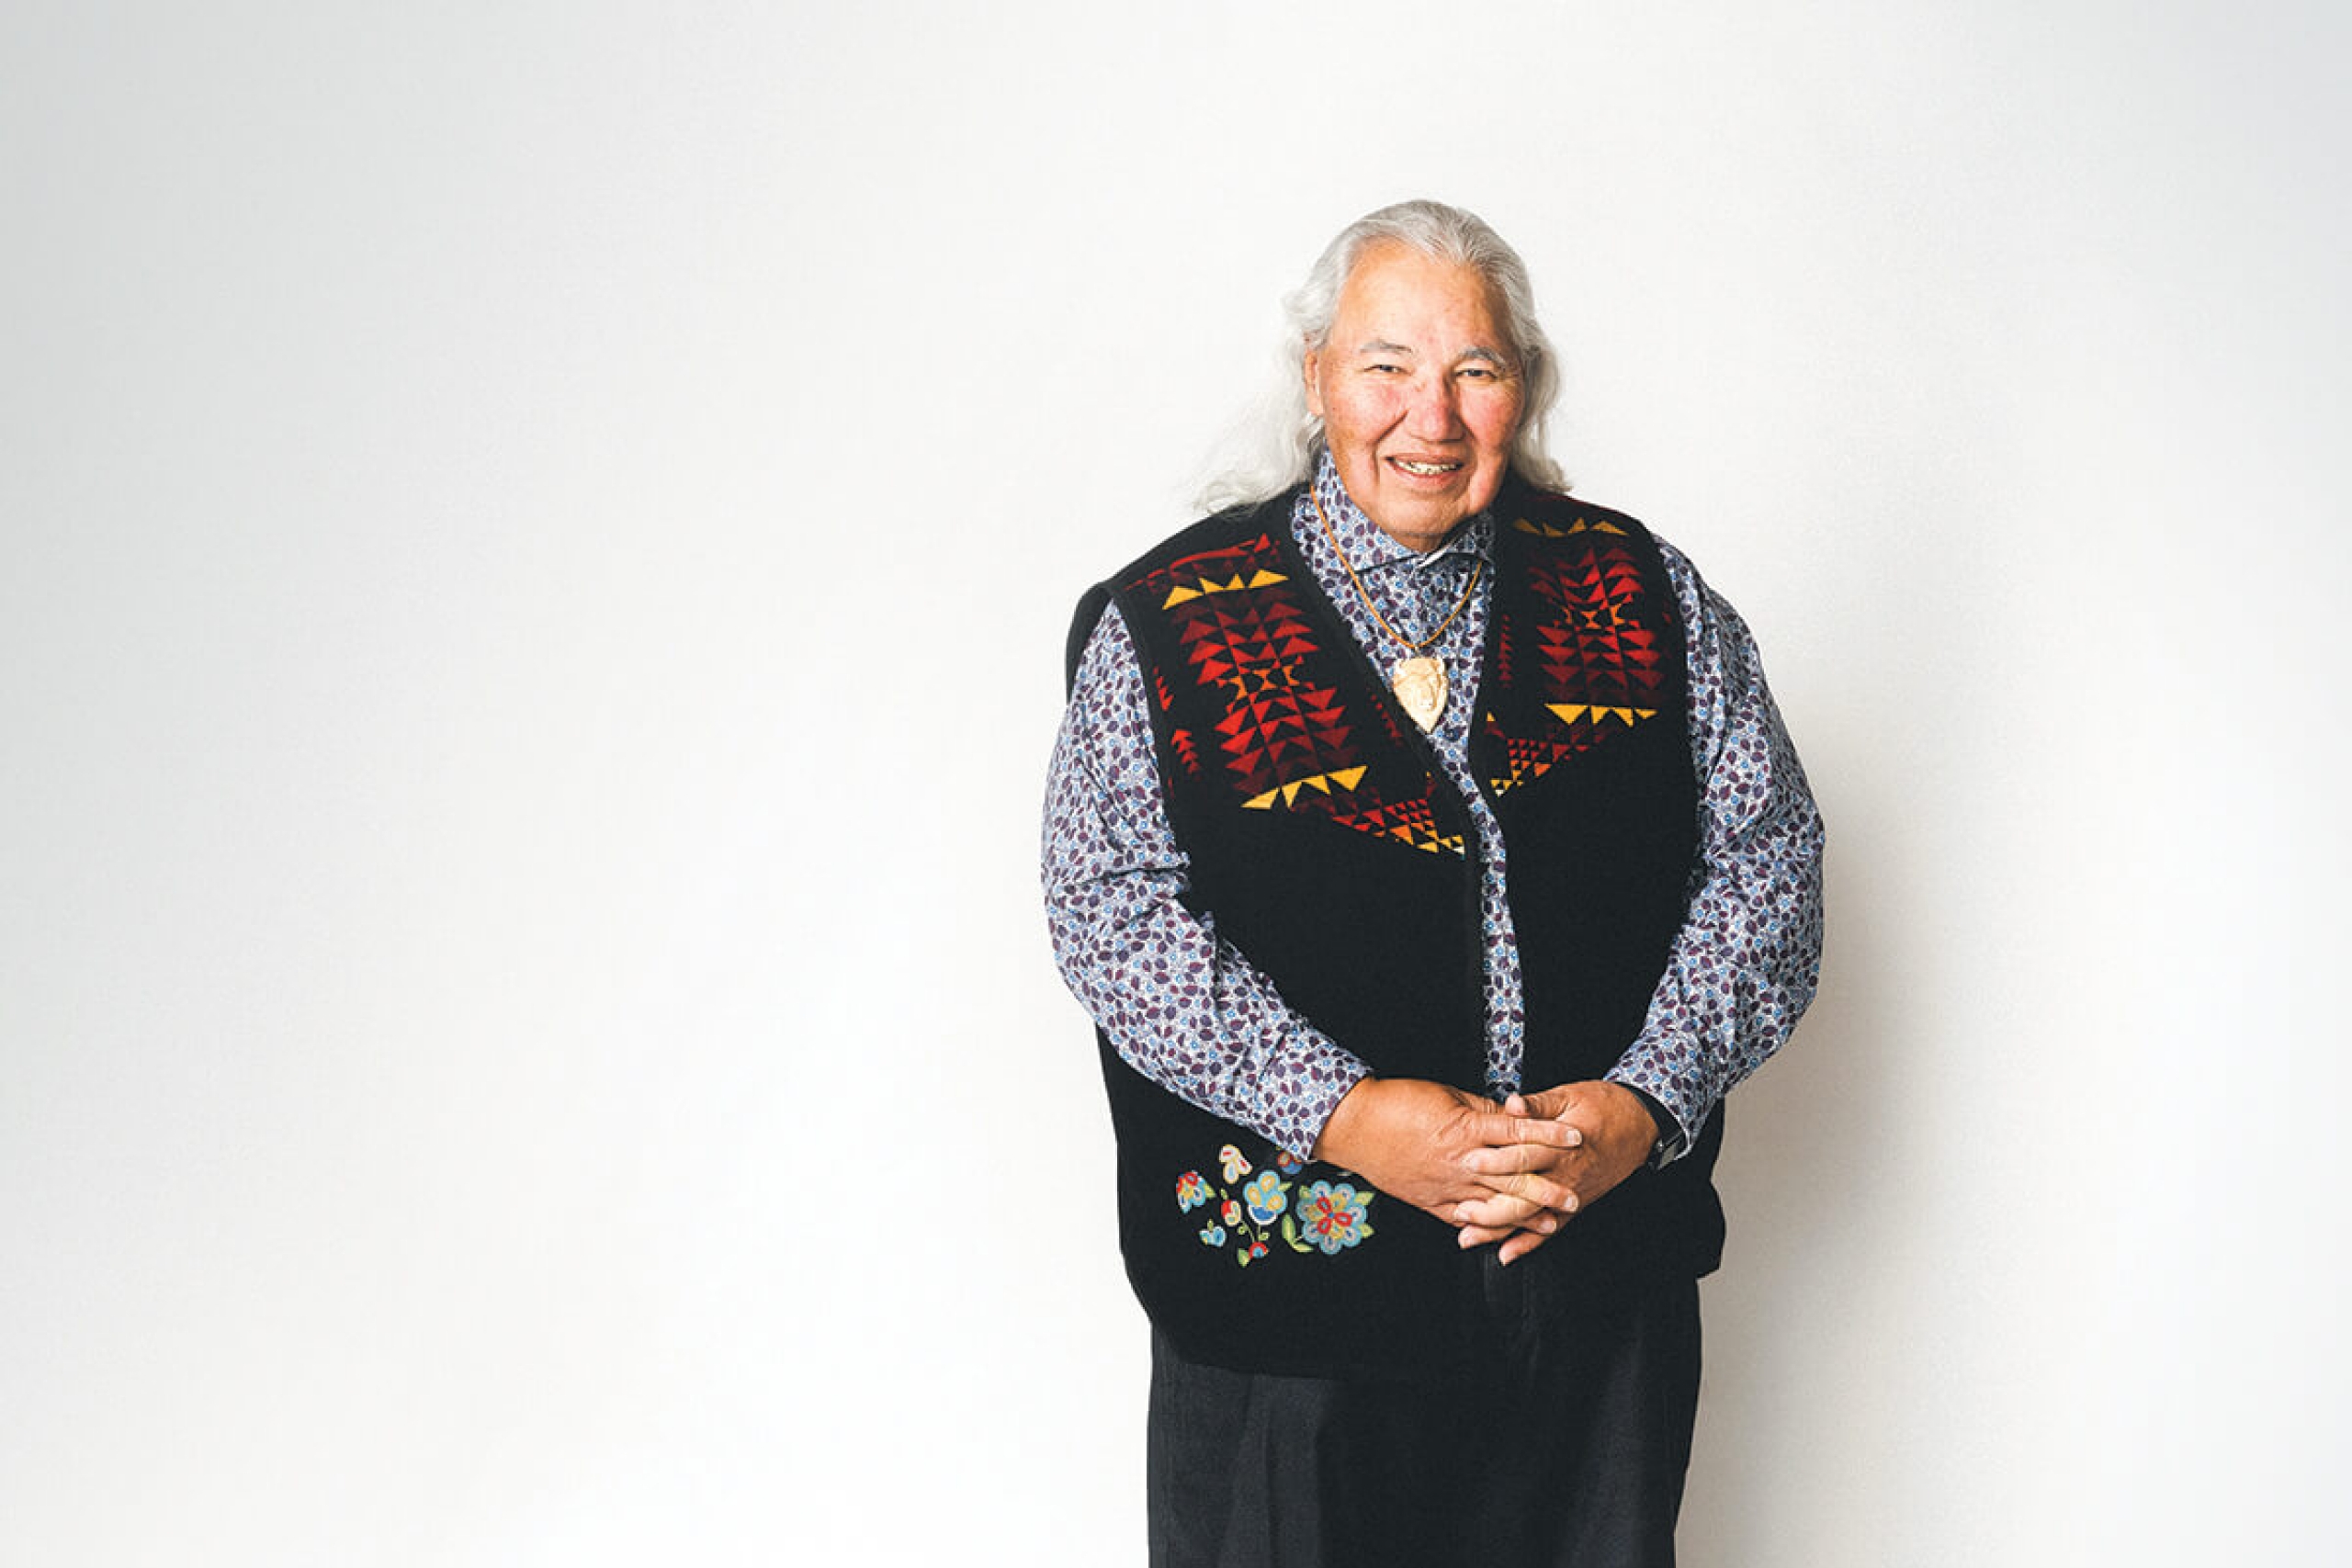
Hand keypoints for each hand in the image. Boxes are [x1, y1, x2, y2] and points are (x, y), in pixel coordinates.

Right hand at [1310, 1077, 1583, 1240]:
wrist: (1356, 1126)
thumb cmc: (1398, 1102)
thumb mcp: (1447, 1095)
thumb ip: (1483, 1110)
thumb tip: (1512, 1115)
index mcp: (1466, 1129)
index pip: (1518, 1134)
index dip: (1549, 1136)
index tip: (1576, 1137)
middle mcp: (1461, 1162)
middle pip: (1513, 1177)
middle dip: (1547, 1189)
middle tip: (1574, 1196)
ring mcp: (1446, 1186)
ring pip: (1494, 1205)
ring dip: (1525, 1215)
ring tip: (1550, 1222)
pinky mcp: (1431, 1202)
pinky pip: (1467, 1219)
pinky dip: (1488, 1227)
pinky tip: (1506, 1233)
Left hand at [1457, 1080, 1660, 1262]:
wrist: (1641, 1125)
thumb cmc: (1604, 1106)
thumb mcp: (1569, 1096)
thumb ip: (1538, 1104)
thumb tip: (1512, 1104)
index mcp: (1561, 1145)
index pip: (1523, 1155)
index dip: (1495, 1160)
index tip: (1468, 1162)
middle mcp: (1565, 1174)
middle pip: (1523, 1195)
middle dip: (1489, 1206)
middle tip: (1458, 1210)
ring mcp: (1570, 1194)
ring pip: (1531, 1218)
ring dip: (1500, 1231)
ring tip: (1468, 1236)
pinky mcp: (1576, 1206)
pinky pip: (1551, 1231)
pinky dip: (1528, 1245)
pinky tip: (1506, 1254)